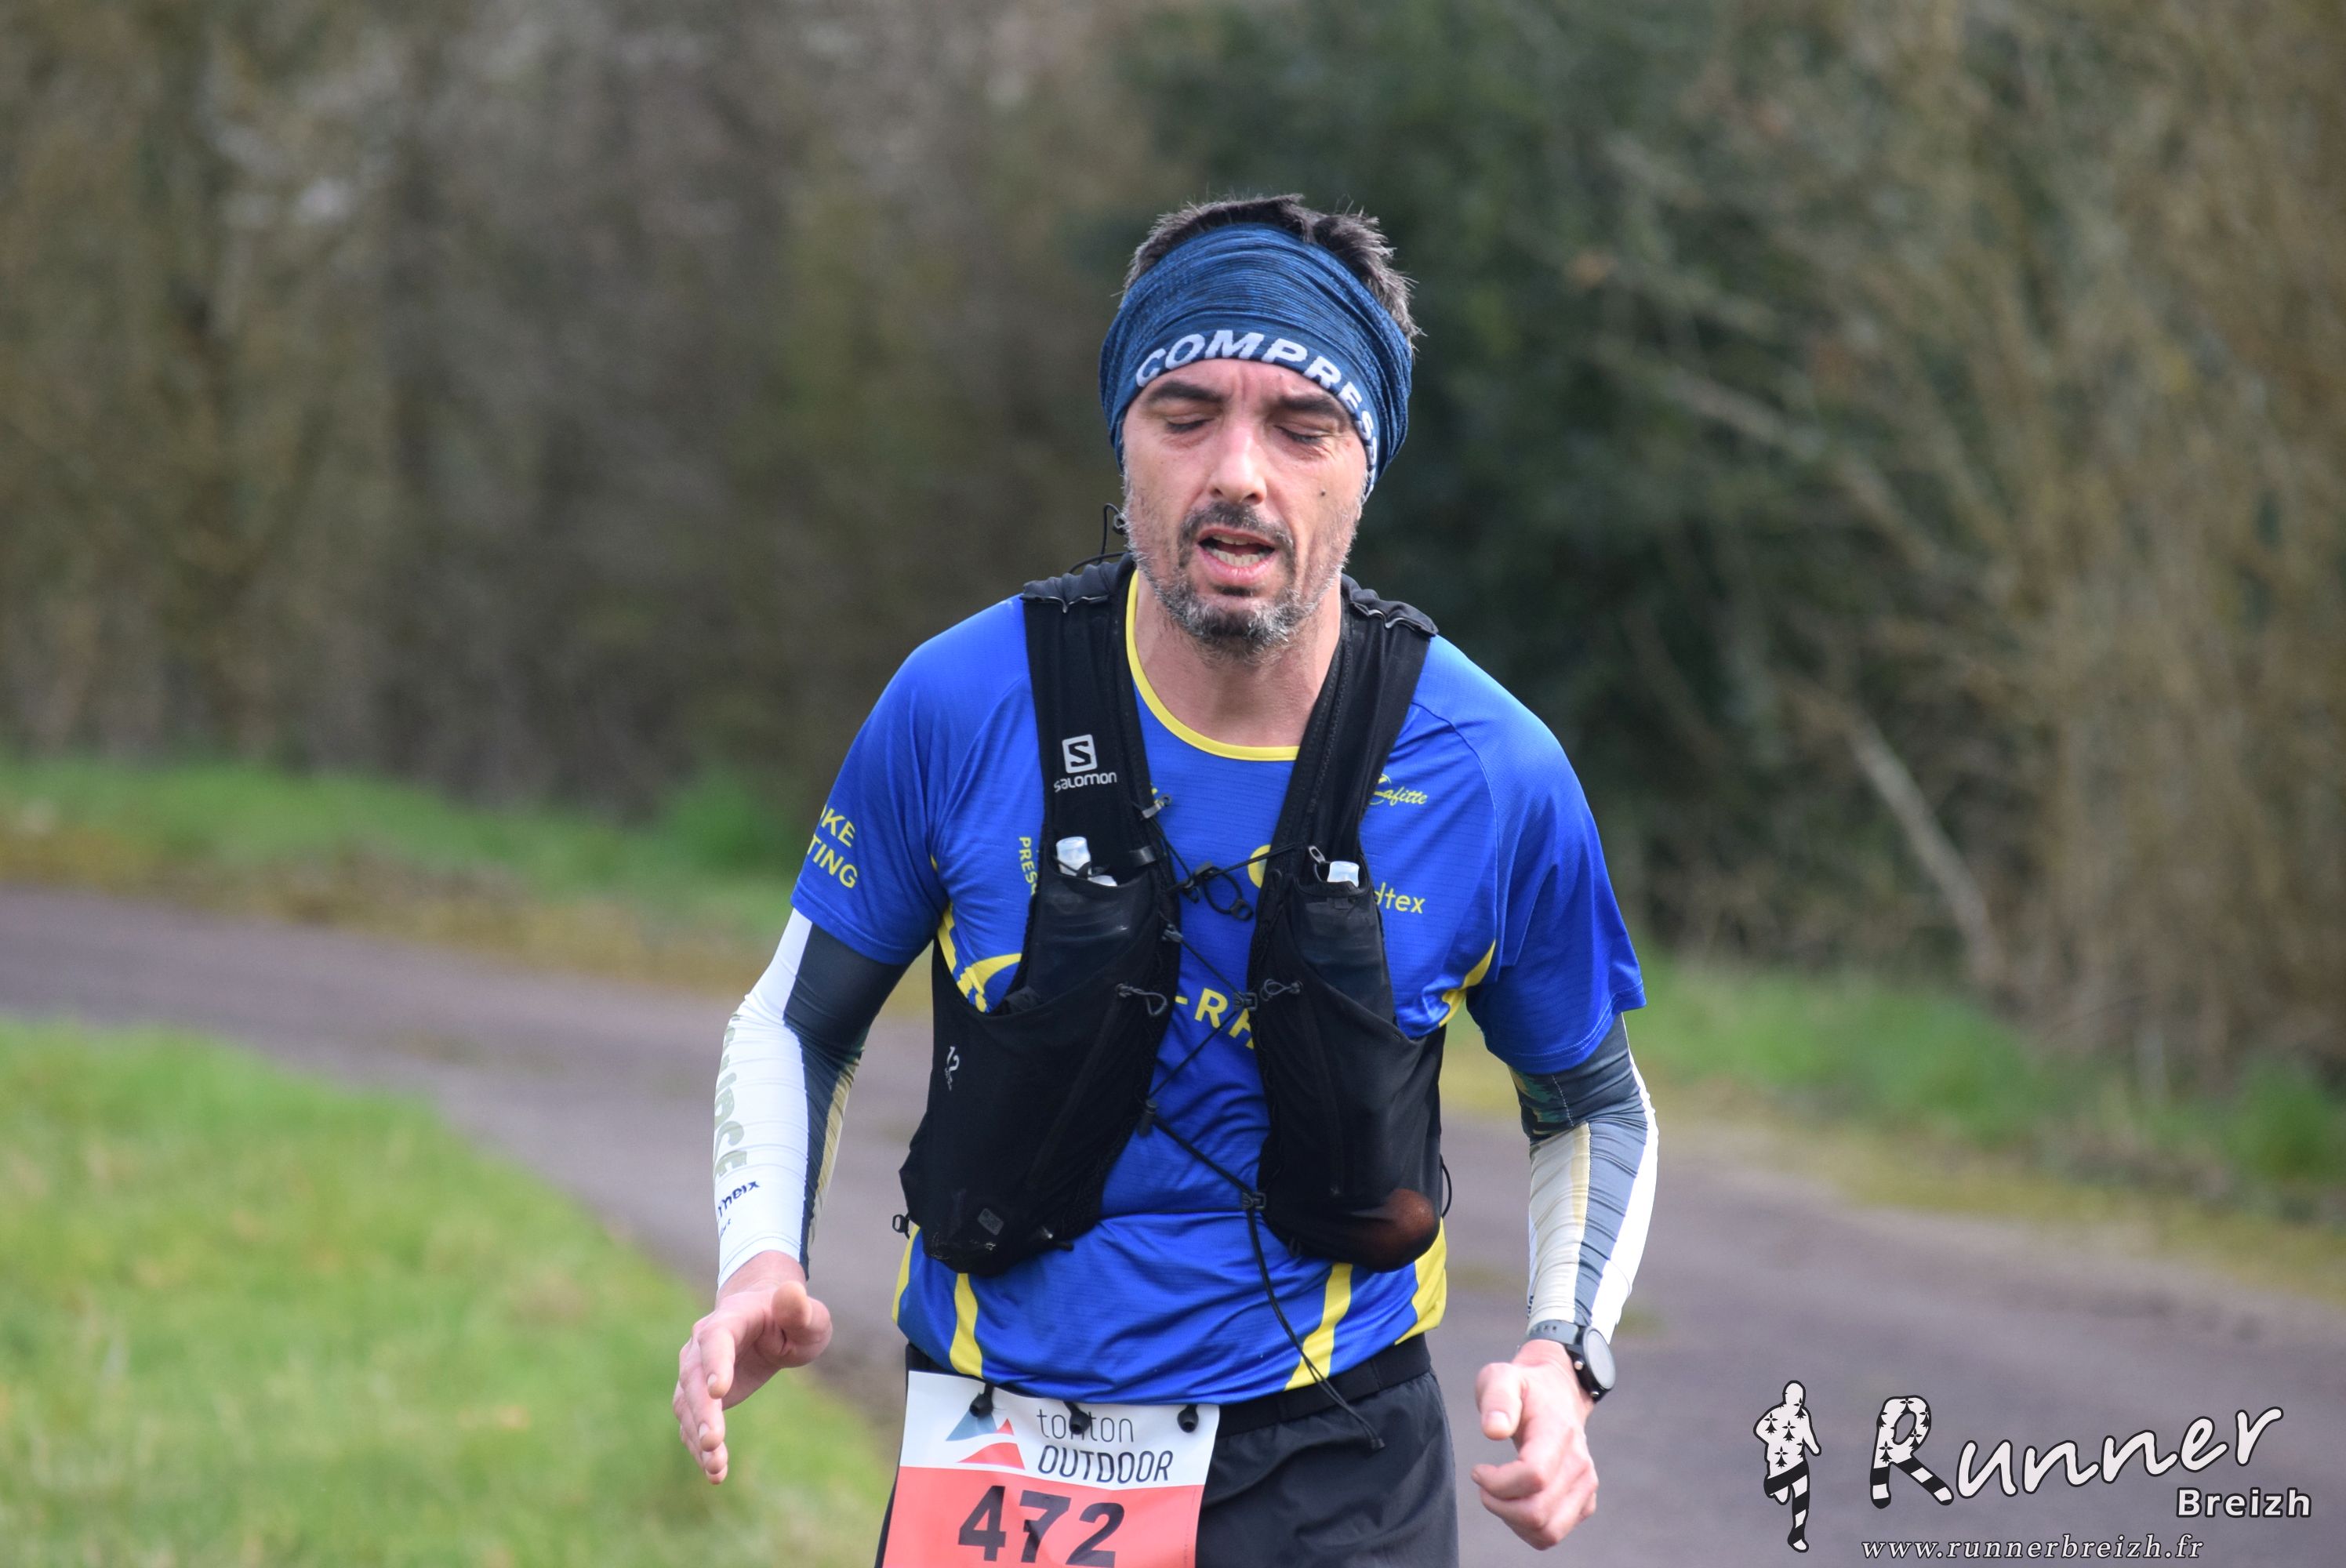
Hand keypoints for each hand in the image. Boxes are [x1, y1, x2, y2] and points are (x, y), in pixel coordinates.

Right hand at [672, 1251, 832, 1483]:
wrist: (766, 1323)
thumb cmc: (792, 1319)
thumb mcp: (808, 1316)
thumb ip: (800, 1310)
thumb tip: (792, 1293)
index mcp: (732, 1317)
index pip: (716, 1338)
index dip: (716, 1363)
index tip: (719, 1391)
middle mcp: (703, 1343)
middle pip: (693, 1376)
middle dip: (701, 1410)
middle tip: (713, 1441)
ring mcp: (695, 1370)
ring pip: (686, 1403)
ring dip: (697, 1435)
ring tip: (716, 1467)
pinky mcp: (698, 1397)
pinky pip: (691, 1422)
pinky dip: (698, 1447)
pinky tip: (716, 1473)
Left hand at [1470, 1338, 1598, 1548]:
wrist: (1557, 1394)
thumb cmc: (1524, 1388)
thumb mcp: (1501, 1377)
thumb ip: (1496, 1399)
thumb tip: (1493, 1430)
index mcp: (1559, 1433)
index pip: (1534, 1476)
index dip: (1498, 1482)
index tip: (1478, 1470)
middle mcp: (1580, 1464)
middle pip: (1537, 1513)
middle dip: (1499, 1505)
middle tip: (1484, 1483)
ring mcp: (1586, 1486)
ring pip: (1547, 1532)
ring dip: (1511, 1520)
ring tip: (1498, 1493)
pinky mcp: (1585, 1502)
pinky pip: (1551, 1534)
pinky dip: (1525, 1527)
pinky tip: (1514, 1501)